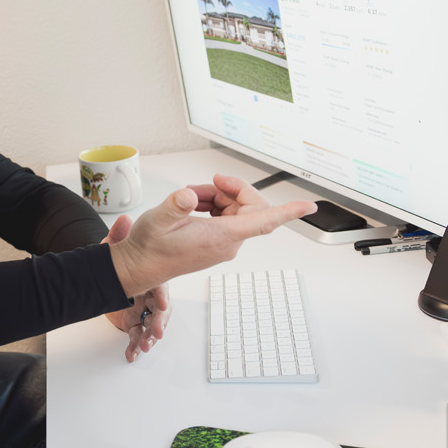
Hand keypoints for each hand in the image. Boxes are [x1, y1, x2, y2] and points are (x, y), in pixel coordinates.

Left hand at [100, 215, 171, 362]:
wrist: (102, 276)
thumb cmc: (117, 262)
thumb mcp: (115, 248)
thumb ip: (118, 235)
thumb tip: (124, 221)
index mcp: (152, 279)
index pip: (161, 289)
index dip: (162, 297)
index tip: (162, 305)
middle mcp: (150, 296)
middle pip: (159, 312)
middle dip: (158, 324)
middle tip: (155, 334)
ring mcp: (143, 311)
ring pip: (150, 327)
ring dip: (147, 338)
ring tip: (142, 347)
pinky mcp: (134, 322)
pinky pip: (136, 335)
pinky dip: (133, 346)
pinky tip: (130, 354)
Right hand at [108, 174, 315, 296]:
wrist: (138, 266)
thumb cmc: (148, 247)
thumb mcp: (157, 220)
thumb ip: (175, 205)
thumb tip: (189, 195)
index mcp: (220, 237)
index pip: (264, 221)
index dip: (288, 212)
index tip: (309, 206)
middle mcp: (227, 242)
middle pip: (250, 207)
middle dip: (232, 189)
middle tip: (211, 181)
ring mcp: (223, 243)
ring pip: (236, 210)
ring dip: (217, 196)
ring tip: (191, 195)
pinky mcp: (215, 242)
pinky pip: (226, 217)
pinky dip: (212, 205)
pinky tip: (193, 204)